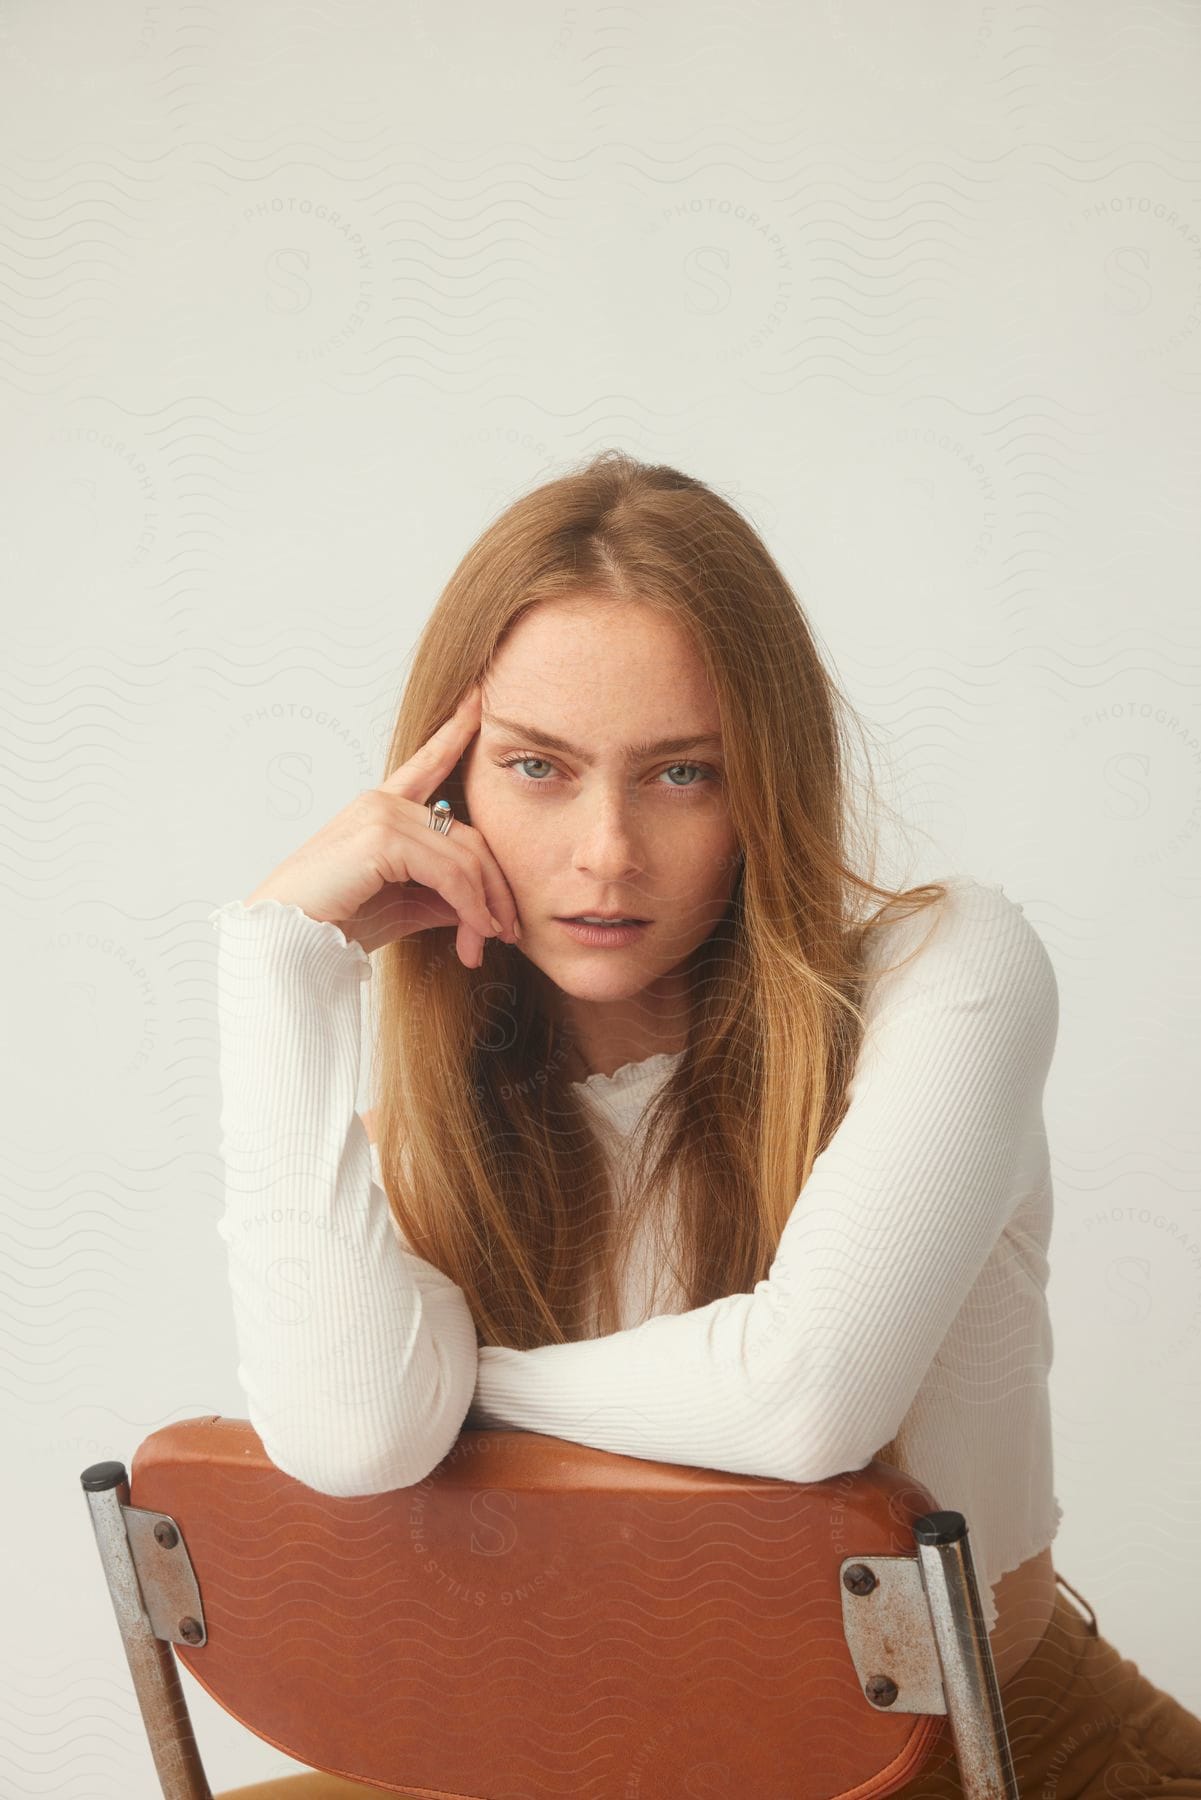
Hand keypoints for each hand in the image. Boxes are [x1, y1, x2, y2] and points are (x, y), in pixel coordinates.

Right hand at [243, 683, 519, 964]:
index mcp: (383, 808)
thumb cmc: (338, 922)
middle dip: (495, 888)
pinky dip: (470, 907)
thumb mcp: (404, 903)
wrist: (289, 941)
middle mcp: (383, 801)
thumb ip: (443, 893)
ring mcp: (382, 813)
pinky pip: (449, 873)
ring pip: (466, 856)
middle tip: (506, 931)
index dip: (456, 730)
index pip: (429, 763)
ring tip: (487, 943)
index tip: (478, 701)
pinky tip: (474, 935)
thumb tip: (487, 904)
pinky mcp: (381, 837)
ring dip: (485, 906)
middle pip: (470, 836)